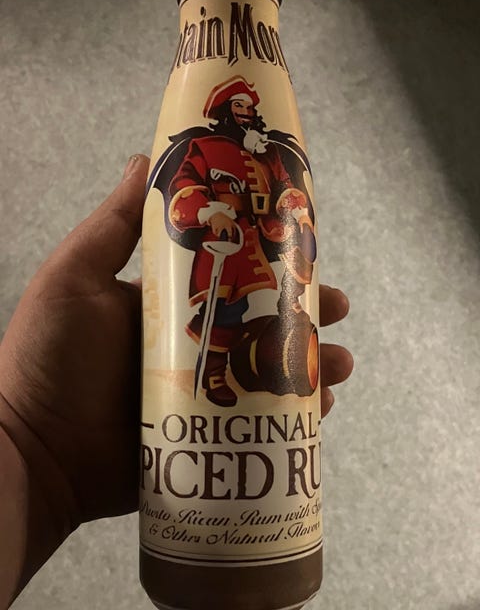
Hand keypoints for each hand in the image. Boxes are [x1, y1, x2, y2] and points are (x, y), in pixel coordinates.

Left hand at [0, 154, 351, 608]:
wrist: (32, 451)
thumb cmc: (47, 358)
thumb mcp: (75, 277)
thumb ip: (113, 225)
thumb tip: (144, 159)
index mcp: (164, 307)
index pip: (231, 279)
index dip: (272, 268)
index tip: (307, 257)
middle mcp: (187, 348)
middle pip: (260, 327)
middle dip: (304, 320)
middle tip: (337, 313)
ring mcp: (197, 398)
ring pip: (267, 377)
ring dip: (309, 369)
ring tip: (338, 367)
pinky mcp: (202, 442)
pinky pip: (256, 428)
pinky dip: (291, 420)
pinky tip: (318, 414)